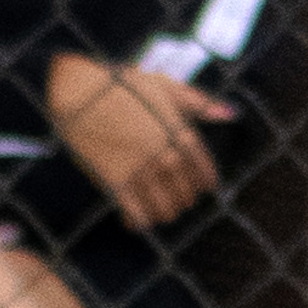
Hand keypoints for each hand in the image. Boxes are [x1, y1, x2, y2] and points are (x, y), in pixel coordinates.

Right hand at [46, 54, 222, 231]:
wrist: (77, 91)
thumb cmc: (120, 85)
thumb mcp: (164, 86)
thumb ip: (198, 102)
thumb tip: (230, 112)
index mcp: (181, 136)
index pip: (205, 173)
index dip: (204, 184)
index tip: (201, 188)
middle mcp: (166, 158)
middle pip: (186, 195)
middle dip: (183, 200)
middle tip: (177, 200)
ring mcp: (141, 172)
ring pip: (164, 209)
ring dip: (164, 214)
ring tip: (159, 212)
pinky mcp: (115, 182)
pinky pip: (136, 214)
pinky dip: (139, 222)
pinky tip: (136, 221)